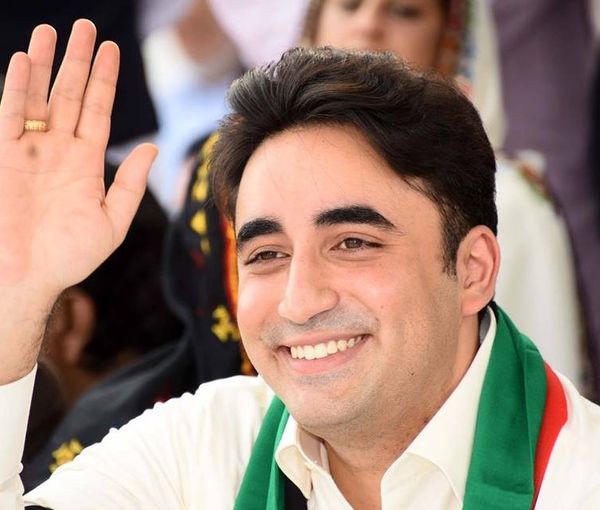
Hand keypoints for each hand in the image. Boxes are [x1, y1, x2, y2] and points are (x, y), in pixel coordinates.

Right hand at [0, 20, 156, 382]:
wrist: (31, 276)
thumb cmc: (73, 256)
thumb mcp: (113, 221)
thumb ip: (131, 184)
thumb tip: (152, 148)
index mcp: (88, 162)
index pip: (98, 110)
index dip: (105, 80)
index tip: (112, 50)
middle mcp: (60, 149)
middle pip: (71, 94)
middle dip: (78, 61)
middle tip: (86, 26)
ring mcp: (32, 150)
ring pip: (40, 97)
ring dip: (45, 64)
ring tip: (53, 31)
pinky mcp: (5, 157)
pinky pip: (10, 115)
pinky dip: (15, 89)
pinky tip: (23, 61)